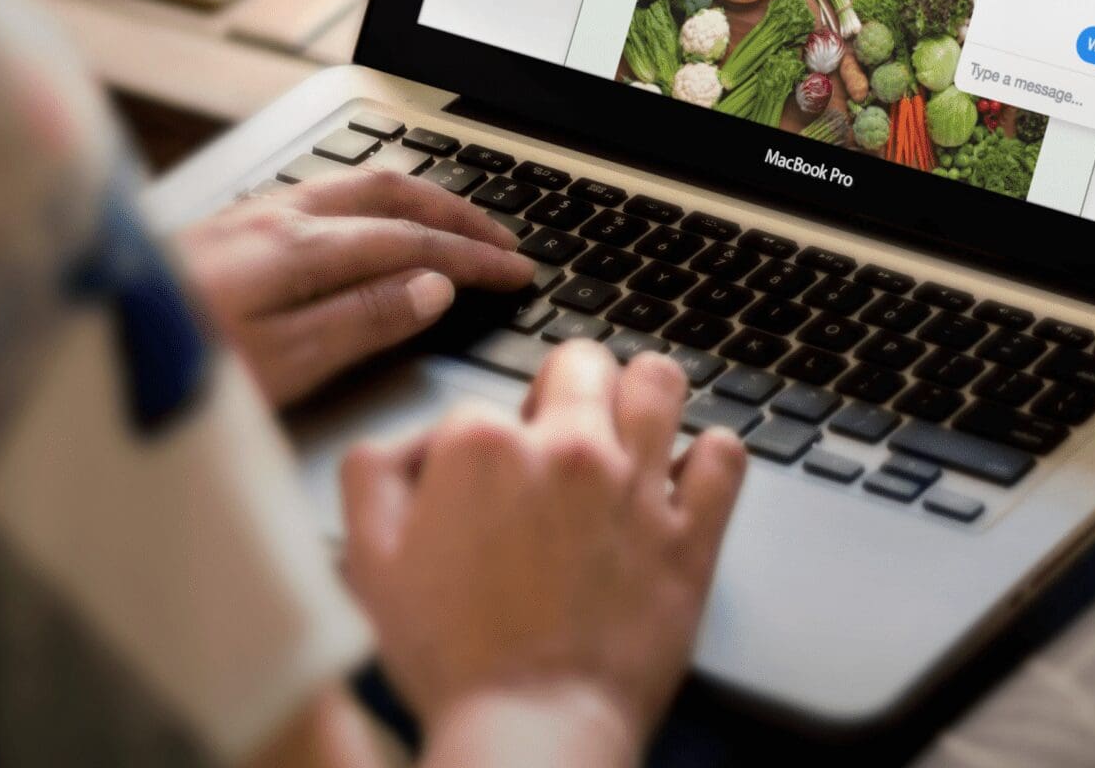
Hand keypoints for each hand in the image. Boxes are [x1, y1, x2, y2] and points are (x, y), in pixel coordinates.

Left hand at [176, 170, 532, 406]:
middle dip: (459, 212)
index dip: (474, 258)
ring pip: (356, 185)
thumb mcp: (279, 366)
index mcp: (299, 247)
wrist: (69, 341)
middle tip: (505, 239)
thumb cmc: (165, 369)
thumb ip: (362, 322)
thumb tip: (433, 288)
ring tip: (453, 222)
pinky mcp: (225, 227)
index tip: (518, 273)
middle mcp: (276, 215)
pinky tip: (367, 224)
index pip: (415, 242)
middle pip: (392, 192)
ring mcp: (248, 214)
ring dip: (417, 200)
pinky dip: (373, 203)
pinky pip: (323, 193)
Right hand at [341, 342, 747, 767]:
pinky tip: (684, 478)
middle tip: (559, 435)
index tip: (483, 484)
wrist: (529, 732)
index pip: (483, 401)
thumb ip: (374, 476)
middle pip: (581, 362)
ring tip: (630, 431)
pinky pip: (725, 455)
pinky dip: (709, 459)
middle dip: (568, 388)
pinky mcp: (689, 533)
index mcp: (483, 448)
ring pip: (659, 382)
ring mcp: (636, 486)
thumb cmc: (452, 660)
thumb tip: (412, 442)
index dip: (479, 441)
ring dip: (643, 398)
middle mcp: (566, 450)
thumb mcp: (369, 561)